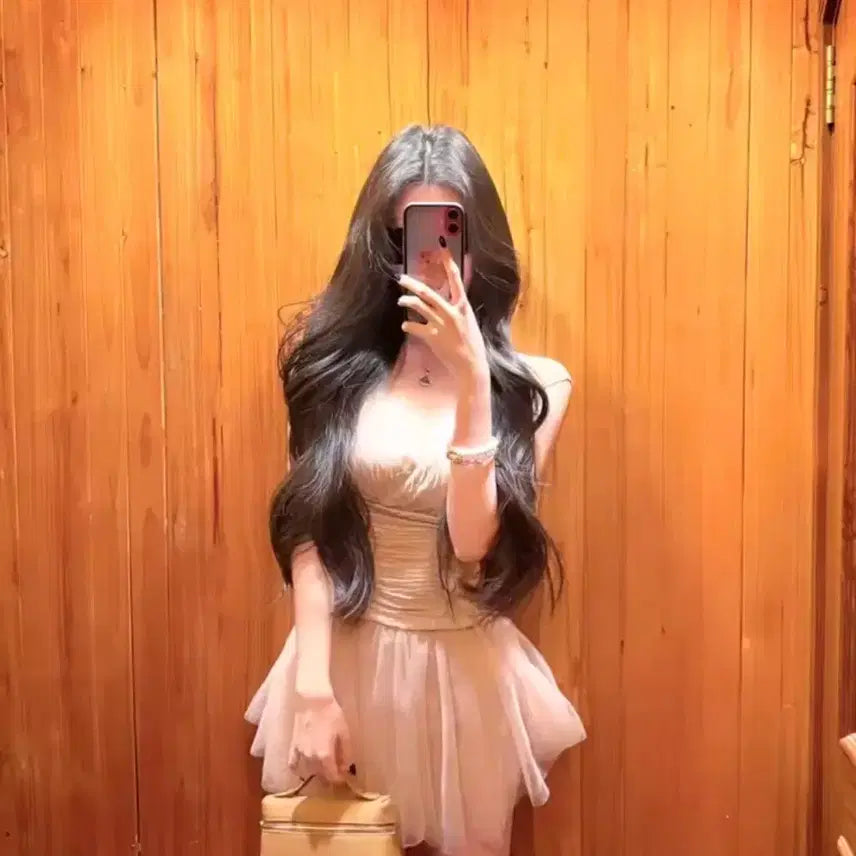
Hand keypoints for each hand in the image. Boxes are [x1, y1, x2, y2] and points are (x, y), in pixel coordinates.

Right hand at [287, 691, 352, 782]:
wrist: (313, 700)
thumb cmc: (331, 714)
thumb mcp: (344, 733)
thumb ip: (346, 753)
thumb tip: (345, 767)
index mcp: (325, 756)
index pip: (332, 777)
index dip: (339, 779)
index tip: (344, 776)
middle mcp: (311, 759)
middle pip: (321, 776)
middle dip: (329, 776)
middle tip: (336, 770)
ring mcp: (300, 754)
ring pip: (309, 772)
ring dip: (317, 773)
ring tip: (324, 767)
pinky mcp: (293, 747)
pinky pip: (293, 765)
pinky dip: (299, 769)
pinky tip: (304, 767)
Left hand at [398, 251, 488, 382]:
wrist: (471, 365)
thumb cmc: (473, 344)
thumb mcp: (469, 322)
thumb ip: (457, 311)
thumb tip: (448, 303)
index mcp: (463, 307)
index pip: (456, 280)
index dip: (449, 264)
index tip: (442, 251)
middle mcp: (451, 313)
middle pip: (427, 293)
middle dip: (413, 284)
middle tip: (402, 279)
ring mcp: (440, 324)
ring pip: (418, 306)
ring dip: (407, 302)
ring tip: (401, 300)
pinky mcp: (432, 337)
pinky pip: (414, 327)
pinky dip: (408, 326)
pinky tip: (405, 326)